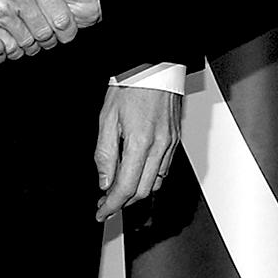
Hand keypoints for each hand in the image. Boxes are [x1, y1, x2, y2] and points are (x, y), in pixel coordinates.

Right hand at [0, 0, 91, 59]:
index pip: (60, 18)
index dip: (62, 27)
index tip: (59, 28)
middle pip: (43, 35)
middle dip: (44, 40)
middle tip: (41, 36)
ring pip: (23, 45)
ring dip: (25, 47)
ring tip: (23, 39)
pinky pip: (1, 48)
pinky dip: (3, 51)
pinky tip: (3, 42)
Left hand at [94, 85, 182, 221]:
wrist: (155, 65)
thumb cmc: (132, 84)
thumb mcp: (107, 117)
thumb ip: (105, 153)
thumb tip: (104, 180)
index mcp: (140, 141)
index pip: (126, 187)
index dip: (111, 205)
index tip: (101, 212)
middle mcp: (160, 146)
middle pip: (143, 191)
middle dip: (122, 202)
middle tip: (105, 203)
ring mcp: (170, 143)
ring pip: (155, 183)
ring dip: (136, 193)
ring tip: (119, 190)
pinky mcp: (175, 138)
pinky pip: (164, 169)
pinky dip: (149, 178)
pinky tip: (137, 173)